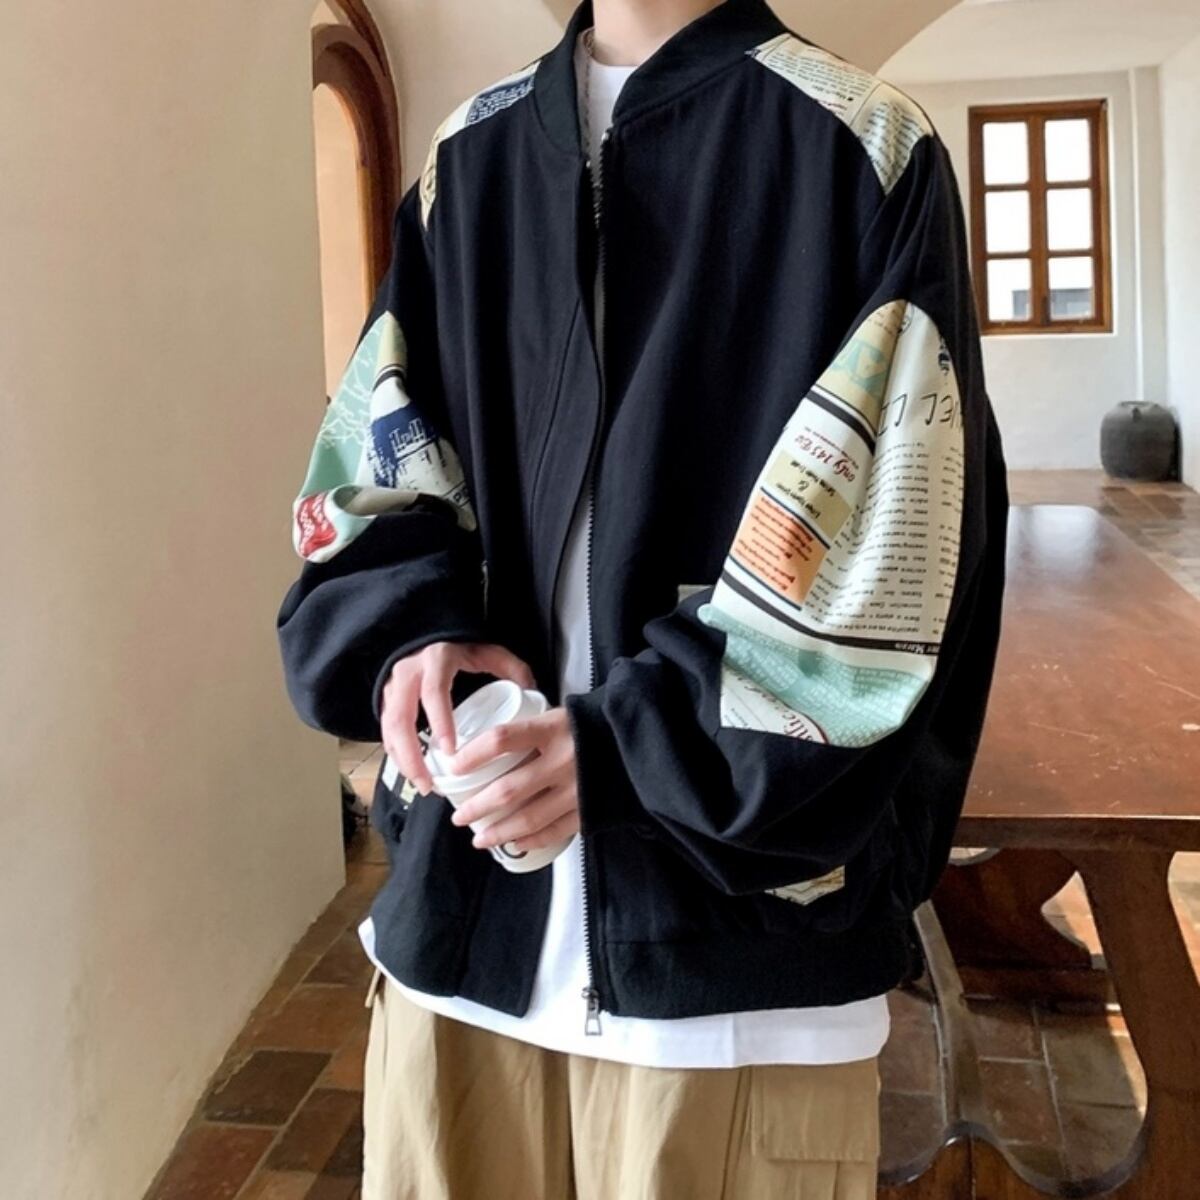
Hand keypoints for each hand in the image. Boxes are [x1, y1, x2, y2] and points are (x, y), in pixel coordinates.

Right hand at [379, 641, 534, 795]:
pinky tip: (412, 773)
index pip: (434, 693)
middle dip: (412, 756)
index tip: (451, 752)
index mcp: (435, 660)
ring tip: (423, 786)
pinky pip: (386, 731)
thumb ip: (511, 667)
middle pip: (401, 719)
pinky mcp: (385, 700)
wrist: (424, 635)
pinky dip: (396, 755)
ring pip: (389, 729)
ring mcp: (392, 688)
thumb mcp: (486, 650)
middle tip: (430, 784)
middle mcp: (408, 674)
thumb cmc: (457, 645)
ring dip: (402, 761)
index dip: (441, 723)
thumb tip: (533, 692)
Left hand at [446, 708, 579, 852]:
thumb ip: (530, 730)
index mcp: (552, 729)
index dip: (472, 755)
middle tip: (458, 816)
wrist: (640, 737)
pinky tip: (514, 843)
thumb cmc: (592, 723)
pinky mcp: (589, 808)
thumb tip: (484, 747)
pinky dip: (531, 840)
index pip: (501, 740)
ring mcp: (577, 788)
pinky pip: (555, 831)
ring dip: (498, 831)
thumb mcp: (560, 715)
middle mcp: (562, 760)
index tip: (452, 765)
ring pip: (528, 818)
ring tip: (479, 837)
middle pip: (507, 790)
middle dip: (477, 807)